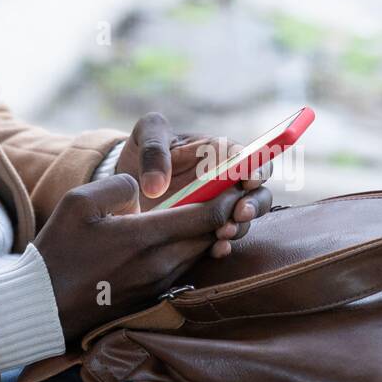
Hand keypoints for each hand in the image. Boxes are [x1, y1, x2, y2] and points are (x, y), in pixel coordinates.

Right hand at [34, 172, 253, 344]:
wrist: (43, 306)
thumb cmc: (58, 251)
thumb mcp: (79, 202)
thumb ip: (118, 184)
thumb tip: (141, 186)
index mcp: (146, 236)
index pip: (206, 215)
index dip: (227, 195)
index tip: (236, 180)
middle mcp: (161, 264)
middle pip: (211, 236)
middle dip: (224, 213)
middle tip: (231, 192)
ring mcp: (159, 285)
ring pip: (200, 254)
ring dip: (209, 234)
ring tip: (211, 213)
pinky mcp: (153, 298)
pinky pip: (184, 269)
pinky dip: (191, 251)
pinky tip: (182, 239)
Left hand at [116, 113, 272, 258]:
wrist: (125, 178)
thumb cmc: (143, 148)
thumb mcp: (147, 133)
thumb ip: (153, 150)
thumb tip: (155, 187)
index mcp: (218, 152)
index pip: (249, 158)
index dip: (256, 168)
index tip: (248, 180)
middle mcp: (224, 182)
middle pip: (256, 193)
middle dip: (254, 204)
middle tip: (240, 212)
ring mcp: (215, 208)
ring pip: (243, 220)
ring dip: (238, 227)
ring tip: (223, 232)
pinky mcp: (202, 230)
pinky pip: (221, 241)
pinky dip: (222, 246)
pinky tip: (216, 249)